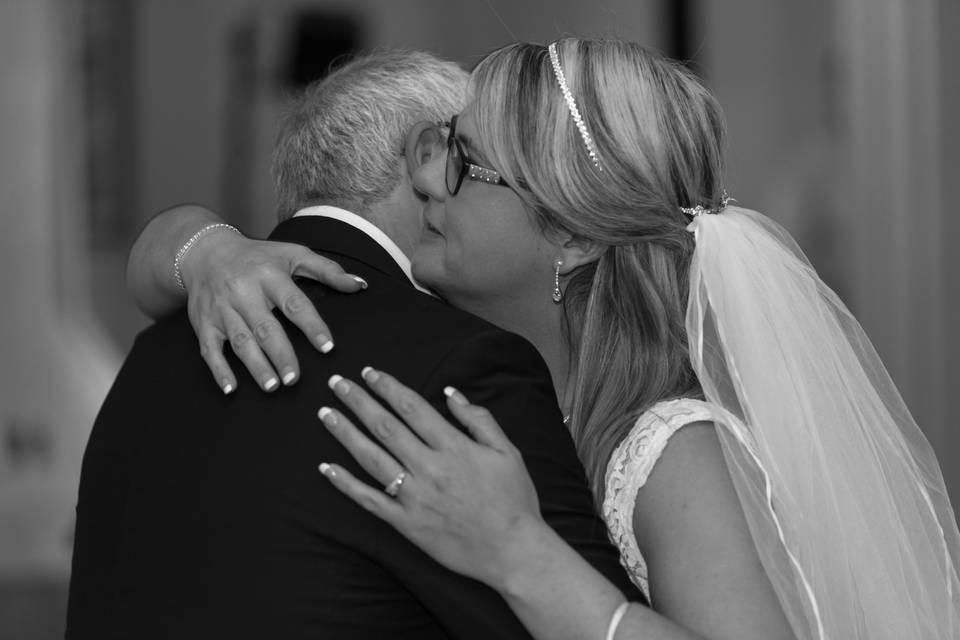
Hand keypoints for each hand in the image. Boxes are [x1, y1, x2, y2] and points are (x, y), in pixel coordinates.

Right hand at [180, 230, 366, 393]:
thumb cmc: (258, 257)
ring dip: (255, 366)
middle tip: (295, 379)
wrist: (205, 252)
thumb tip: (360, 284)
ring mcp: (222, 309)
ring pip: (240, 341)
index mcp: (269, 275)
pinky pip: (209, 349)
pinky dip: (219, 370)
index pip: (294, 303)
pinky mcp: (203, 323)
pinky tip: (231, 388)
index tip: (327, 347)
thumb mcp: (293, 254)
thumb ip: (327, 270)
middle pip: (265, 327)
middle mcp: (243, 292)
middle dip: (280, 354)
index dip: (312, 326)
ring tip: (273, 386)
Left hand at [317, 368, 549, 590]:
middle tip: (337, 383)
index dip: (388, 387)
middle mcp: (430, 468)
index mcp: (454, 447)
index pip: (412, 408)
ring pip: (372, 458)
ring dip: (345, 433)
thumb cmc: (514, 500)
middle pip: (385, 427)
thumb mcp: (507, 451)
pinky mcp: (406, 524)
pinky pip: (370, 501)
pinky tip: (327, 468)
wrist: (513, 551)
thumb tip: (450, 393)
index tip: (369, 373)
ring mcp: (415, 497)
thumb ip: (478, 419)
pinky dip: (346, 484)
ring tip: (325, 413)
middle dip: (358, 401)